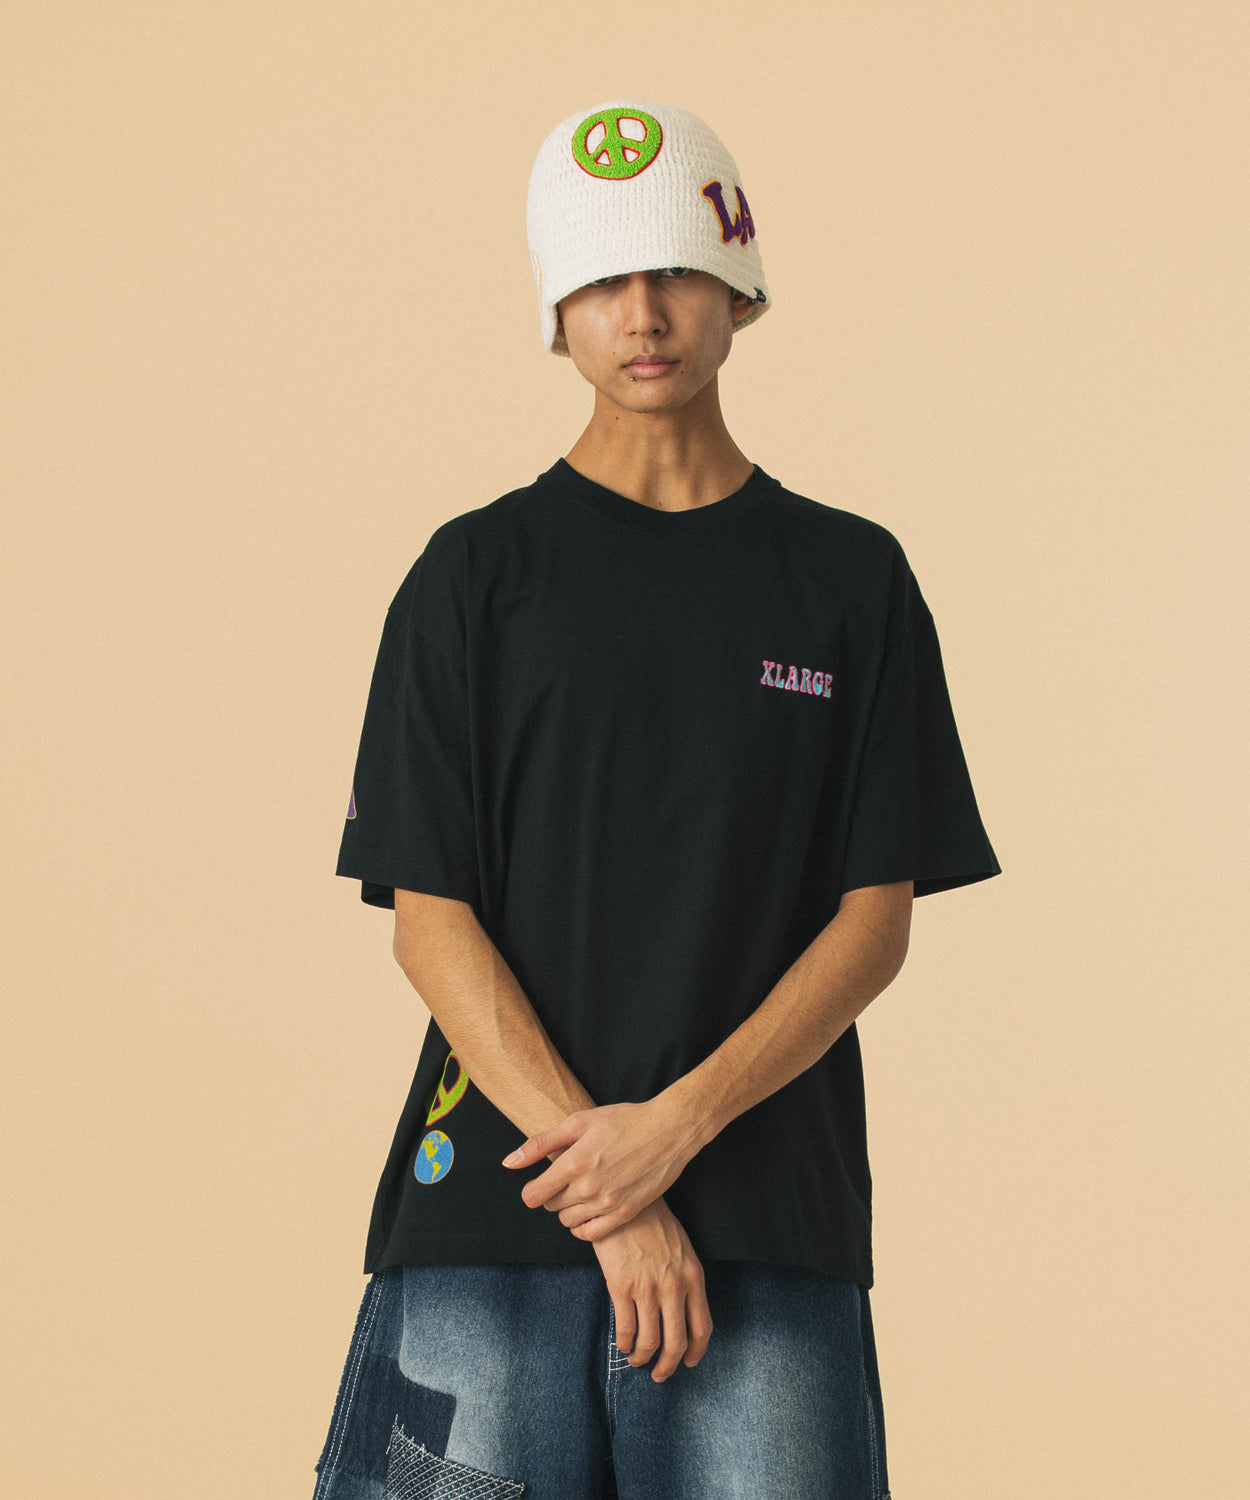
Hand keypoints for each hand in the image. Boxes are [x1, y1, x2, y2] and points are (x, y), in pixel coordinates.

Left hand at [501, 1099, 700, 1240]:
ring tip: (582, 1189)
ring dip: (568, 1209)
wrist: (668, 1130)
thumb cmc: (623, 1120)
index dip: (533, 1189)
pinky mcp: (626, 1214)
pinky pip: (591, 1234)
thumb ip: (540, 1143)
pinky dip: (584, 1227)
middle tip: (568, 1177)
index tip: (541, 1182)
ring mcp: (608, 1204)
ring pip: (569, 1221)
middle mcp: (588, 1187)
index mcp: (573, 1163)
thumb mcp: (578, 1122)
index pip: (533, 1195)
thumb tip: (508, 1163)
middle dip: (552, 1194)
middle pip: (551, 1207)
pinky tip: (589, 1210)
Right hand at [591, 1197, 712, 1382]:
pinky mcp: (622, 1286)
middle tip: (660, 1375)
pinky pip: (626, 1328)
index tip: (687, 1362)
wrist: (625, 1201)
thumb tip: (682, 1310)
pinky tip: (622, 1344)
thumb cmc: (653, 1222)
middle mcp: (674, 1286)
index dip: (695, 1352)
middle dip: (668, 1366)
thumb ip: (684, 1278)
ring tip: (636, 1360)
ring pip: (650, 1341)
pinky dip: (624, 1343)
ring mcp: (648, 1287)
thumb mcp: (681, 1248)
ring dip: (642, 1358)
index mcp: (693, 1276)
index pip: (702, 1327)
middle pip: (676, 1342)